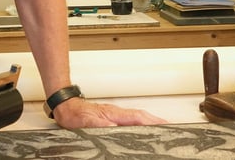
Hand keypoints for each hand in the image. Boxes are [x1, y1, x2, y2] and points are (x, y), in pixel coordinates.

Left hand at [51, 97, 167, 128]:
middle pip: (141, 117)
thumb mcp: (86, 122)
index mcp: (114, 114)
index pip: (138, 117)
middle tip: (170, 126)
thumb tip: (114, 127)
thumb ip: (101, 125)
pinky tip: (142, 128)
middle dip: (156, 121)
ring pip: (137, 117)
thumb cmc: (74, 114)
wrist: (65, 106)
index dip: (152, 121)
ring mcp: (115, 115)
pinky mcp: (111, 117)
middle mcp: (116, 113)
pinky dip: (141, 122)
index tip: (164, 124)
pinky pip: (131, 120)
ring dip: (150, 121)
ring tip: (161, 127)